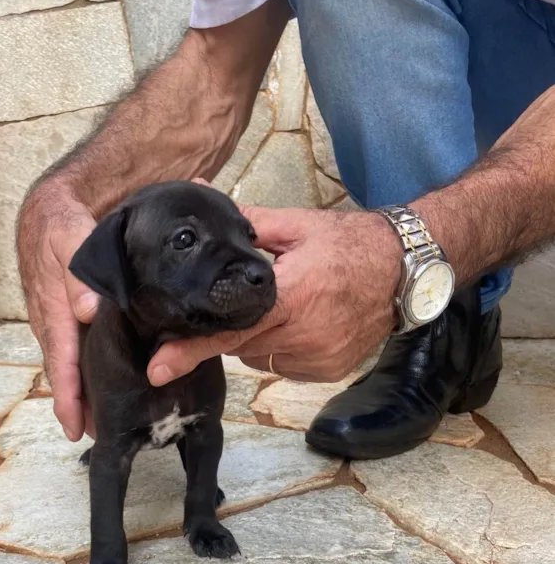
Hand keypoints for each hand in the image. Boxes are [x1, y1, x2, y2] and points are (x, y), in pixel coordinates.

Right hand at [17, 178, 97, 439]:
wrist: (47, 212)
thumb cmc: (61, 226)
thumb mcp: (71, 238)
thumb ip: (80, 272)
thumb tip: (86, 310)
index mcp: (53, 311)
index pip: (61, 362)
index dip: (68, 397)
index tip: (75, 428)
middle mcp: (51, 324)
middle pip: (63, 374)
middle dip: (76, 407)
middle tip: (97, 438)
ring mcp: (55, 323)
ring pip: (68, 366)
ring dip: (81, 394)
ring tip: (100, 424)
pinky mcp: (63, 318)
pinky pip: (71, 352)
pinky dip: (82, 372)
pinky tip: (100, 385)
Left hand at [147, 205, 401, 385]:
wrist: (405, 270)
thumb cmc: (350, 244)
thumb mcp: (297, 226)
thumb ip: (246, 223)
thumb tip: (201, 192)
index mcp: (290, 296)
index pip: (227, 330)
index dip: (189, 350)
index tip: (158, 367)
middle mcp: (303, 334)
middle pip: (241, 345)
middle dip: (236, 327)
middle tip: (253, 301)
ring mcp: (317, 357)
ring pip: (261, 358)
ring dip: (262, 338)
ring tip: (289, 307)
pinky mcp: (328, 371)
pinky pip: (285, 366)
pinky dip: (285, 349)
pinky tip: (305, 324)